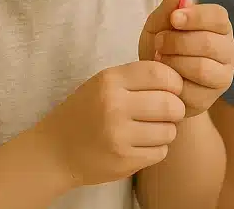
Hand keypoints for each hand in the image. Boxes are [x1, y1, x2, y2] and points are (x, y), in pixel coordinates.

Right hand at [34, 60, 185, 188]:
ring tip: (152, 129)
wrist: (54, 151)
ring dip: (167, 131)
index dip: (174, 81)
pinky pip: (160, 152)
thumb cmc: (85, 112)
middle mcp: (113, 106)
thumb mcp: (103, 84)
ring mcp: (118, 135)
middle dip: (176, 109)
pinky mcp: (123, 160)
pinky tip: (142, 144)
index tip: (173, 89)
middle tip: (169, 112)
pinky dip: (157, 149)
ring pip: (169, 130)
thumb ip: (136, 78)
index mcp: (110, 80)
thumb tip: (178, 77)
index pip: (160, 73)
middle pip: (170, 103)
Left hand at [139, 0, 233, 117]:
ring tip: (160, 59)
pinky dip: (172, 83)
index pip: (219, 17)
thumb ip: (168, 8)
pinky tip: (165, 78)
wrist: (153, 84)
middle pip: (209, 43)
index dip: (196, 16)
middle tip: (160, 42)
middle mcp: (228, 51)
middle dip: (178, 41)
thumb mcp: (157, 25)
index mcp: (219, 27)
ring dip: (173, 62)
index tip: (174, 19)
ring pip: (201, 67)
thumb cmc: (160, 48)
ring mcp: (222, 77)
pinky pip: (191, 91)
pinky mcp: (210, 99)